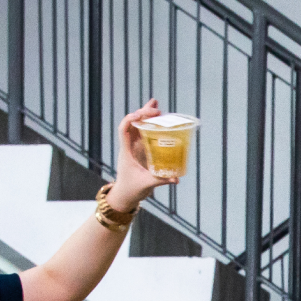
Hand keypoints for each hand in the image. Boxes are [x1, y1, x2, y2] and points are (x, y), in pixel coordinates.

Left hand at [106, 98, 173, 212]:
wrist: (125, 195)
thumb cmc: (132, 189)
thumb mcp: (146, 184)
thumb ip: (160, 180)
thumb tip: (176, 178)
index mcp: (126, 151)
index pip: (124, 130)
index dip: (131, 120)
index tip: (141, 115)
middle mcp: (129, 146)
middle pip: (133, 124)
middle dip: (143, 113)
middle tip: (157, 109)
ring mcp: (134, 148)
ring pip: (138, 127)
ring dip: (146, 116)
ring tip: (156, 105)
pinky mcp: (140, 152)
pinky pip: (144, 135)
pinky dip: (151, 126)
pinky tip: (158, 119)